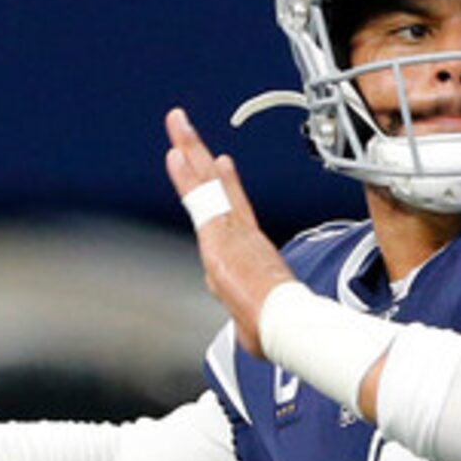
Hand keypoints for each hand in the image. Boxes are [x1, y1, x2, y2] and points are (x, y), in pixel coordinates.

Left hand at [164, 108, 295, 354]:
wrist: (285, 324)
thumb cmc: (280, 330)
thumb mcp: (260, 327)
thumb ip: (253, 324)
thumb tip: (255, 336)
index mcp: (251, 254)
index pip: (235, 212)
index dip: (227, 187)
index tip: (220, 165)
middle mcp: (240, 237)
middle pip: (217, 188)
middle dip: (200, 157)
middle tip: (184, 128)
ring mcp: (230, 233)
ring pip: (207, 184)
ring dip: (190, 150)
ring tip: (177, 123)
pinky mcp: (219, 236)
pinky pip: (201, 198)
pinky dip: (187, 174)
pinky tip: (176, 153)